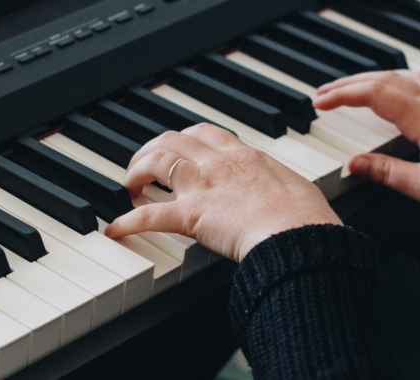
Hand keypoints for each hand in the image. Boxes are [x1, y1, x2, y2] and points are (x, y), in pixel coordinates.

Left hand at [104, 124, 341, 261]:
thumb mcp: (294, 187)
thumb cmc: (305, 219)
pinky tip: (115, 229)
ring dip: (135, 171)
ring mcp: (203, 185)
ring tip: (127, 186)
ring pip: (156, 161)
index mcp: (245, 155)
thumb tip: (283, 192)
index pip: (204, 132)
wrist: (301, 236)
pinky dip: (128, 221)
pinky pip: (150, 215)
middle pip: (172, 139)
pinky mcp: (192, 215)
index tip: (176, 147)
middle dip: (150, 149)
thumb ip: (277, 184)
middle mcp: (219, 162)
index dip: (183, 138)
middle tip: (142, 165)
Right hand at [313, 70, 419, 219]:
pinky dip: (395, 80)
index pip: (375, 94)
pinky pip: (419, 82)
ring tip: (350, 88)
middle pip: (385, 79)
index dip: (343, 96)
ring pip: (402, 76)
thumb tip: (355, 165)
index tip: (320, 104)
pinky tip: (393, 88)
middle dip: (349, 85)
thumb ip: (388, 173)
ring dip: (371, 79)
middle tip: (323, 94)